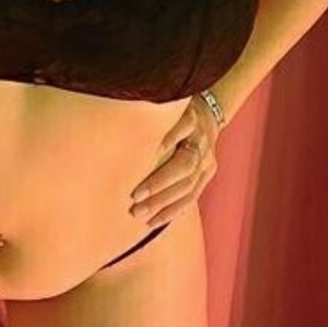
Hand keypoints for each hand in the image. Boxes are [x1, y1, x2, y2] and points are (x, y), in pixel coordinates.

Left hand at [128, 96, 222, 228]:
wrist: (207, 115)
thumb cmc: (174, 111)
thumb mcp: (165, 105)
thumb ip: (148, 114)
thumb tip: (119, 126)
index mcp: (191, 118)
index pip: (182, 128)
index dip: (166, 140)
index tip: (145, 153)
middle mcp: (201, 140)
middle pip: (185, 165)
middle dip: (159, 183)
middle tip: (135, 197)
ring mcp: (208, 159)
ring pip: (188, 186)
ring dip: (164, 203)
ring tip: (140, 214)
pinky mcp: (208, 173)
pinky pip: (192, 196)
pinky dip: (173, 210)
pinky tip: (155, 221)